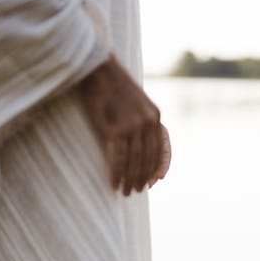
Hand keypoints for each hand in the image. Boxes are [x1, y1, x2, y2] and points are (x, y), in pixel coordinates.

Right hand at [79, 55, 170, 194]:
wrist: (97, 69)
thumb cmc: (112, 86)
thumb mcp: (136, 101)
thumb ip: (142, 120)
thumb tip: (141, 142)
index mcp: (155, 115)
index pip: (162, 148)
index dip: (158, 166)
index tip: (155, 181)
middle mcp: (148, 121)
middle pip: (148, 158)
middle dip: (142, 177)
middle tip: (136, 191)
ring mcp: (133, 125)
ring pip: (135, 161)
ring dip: (130, 179)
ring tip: (125, 191)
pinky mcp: (116, 128)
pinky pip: (119, 158)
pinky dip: (117, 173)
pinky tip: (114, 183)